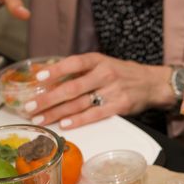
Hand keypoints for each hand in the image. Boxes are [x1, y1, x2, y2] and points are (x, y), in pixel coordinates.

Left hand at [24, 53, 175, 128]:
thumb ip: (81, 70)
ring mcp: (113, 91)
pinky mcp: (120, 106)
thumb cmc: (123, 74)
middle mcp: (104, 74)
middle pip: (71, 88)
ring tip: (41, 119)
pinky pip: (95, 114)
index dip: (54, 70)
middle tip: (30, 107)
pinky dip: (78, 120)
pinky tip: (65, 124)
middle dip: (48, 99)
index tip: (37, 77)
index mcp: (98, 60)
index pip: (73, 63)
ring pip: (79, 103)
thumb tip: (50, 78)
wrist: (152, 83)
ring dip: (57, 113)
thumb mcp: (103, 64)